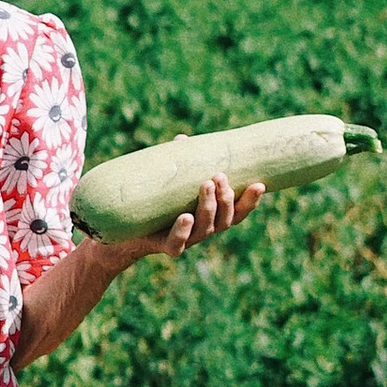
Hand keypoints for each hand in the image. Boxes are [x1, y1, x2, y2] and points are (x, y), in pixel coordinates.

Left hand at [104, 172, 269, 268]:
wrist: (127, 231)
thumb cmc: (157, 203)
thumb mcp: (171, 183)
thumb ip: (180, 164)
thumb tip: (183, 140)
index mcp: (212, 215)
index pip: (238, 211)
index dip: (251, 201)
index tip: (259, 184)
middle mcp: (204, 230)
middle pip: (225, 219)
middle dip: (226, 197)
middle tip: (219, 176)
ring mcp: (188, 240)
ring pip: (206, 228)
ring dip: (209, 206)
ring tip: (205, 184)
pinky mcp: (167, 247)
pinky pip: (178, 243)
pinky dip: (182, 230)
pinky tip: (186, 217)